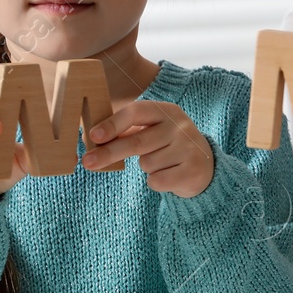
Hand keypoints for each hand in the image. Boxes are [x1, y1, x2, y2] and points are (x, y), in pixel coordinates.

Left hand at [82, 100, 213, 199]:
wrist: (204, 165)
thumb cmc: (166, 145)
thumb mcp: (151, 130)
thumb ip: (125, 130)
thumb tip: (91, 138)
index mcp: (165, 110)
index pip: (136, 112)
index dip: (113, 124)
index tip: (94, 136)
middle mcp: (179, 126)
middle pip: (137, 141)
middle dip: (109, 153)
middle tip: (88, 162)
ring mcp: (189, 147)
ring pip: (147, 164)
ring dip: (146, 168)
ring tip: (161, 163)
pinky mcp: (192, 170)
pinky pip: (157, 181)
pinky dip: (156, 182)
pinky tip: (169, 174)